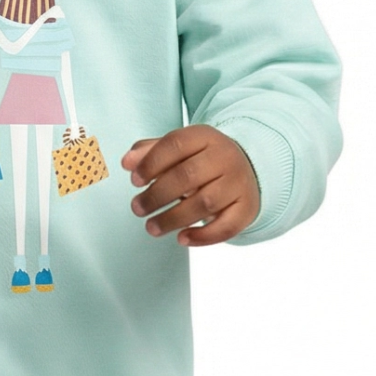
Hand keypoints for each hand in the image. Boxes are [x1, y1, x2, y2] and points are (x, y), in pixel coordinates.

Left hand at [121, 126, 259, 244]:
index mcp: (206, 136)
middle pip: (187, 176)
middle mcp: (225, 157)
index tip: (134, 180)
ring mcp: (239, 183)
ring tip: (151, 227)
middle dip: (157, 195)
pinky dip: (203, 236)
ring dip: (173, 219)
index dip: (151, 163)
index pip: (175, 144)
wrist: (248, 169)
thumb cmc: (203, 160)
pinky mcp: (247, 208)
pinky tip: (181, 239)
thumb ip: (151, 152)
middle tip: (137, 208)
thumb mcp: (180, 149)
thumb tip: (127, 162)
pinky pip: (226, 226)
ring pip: (204, 203)